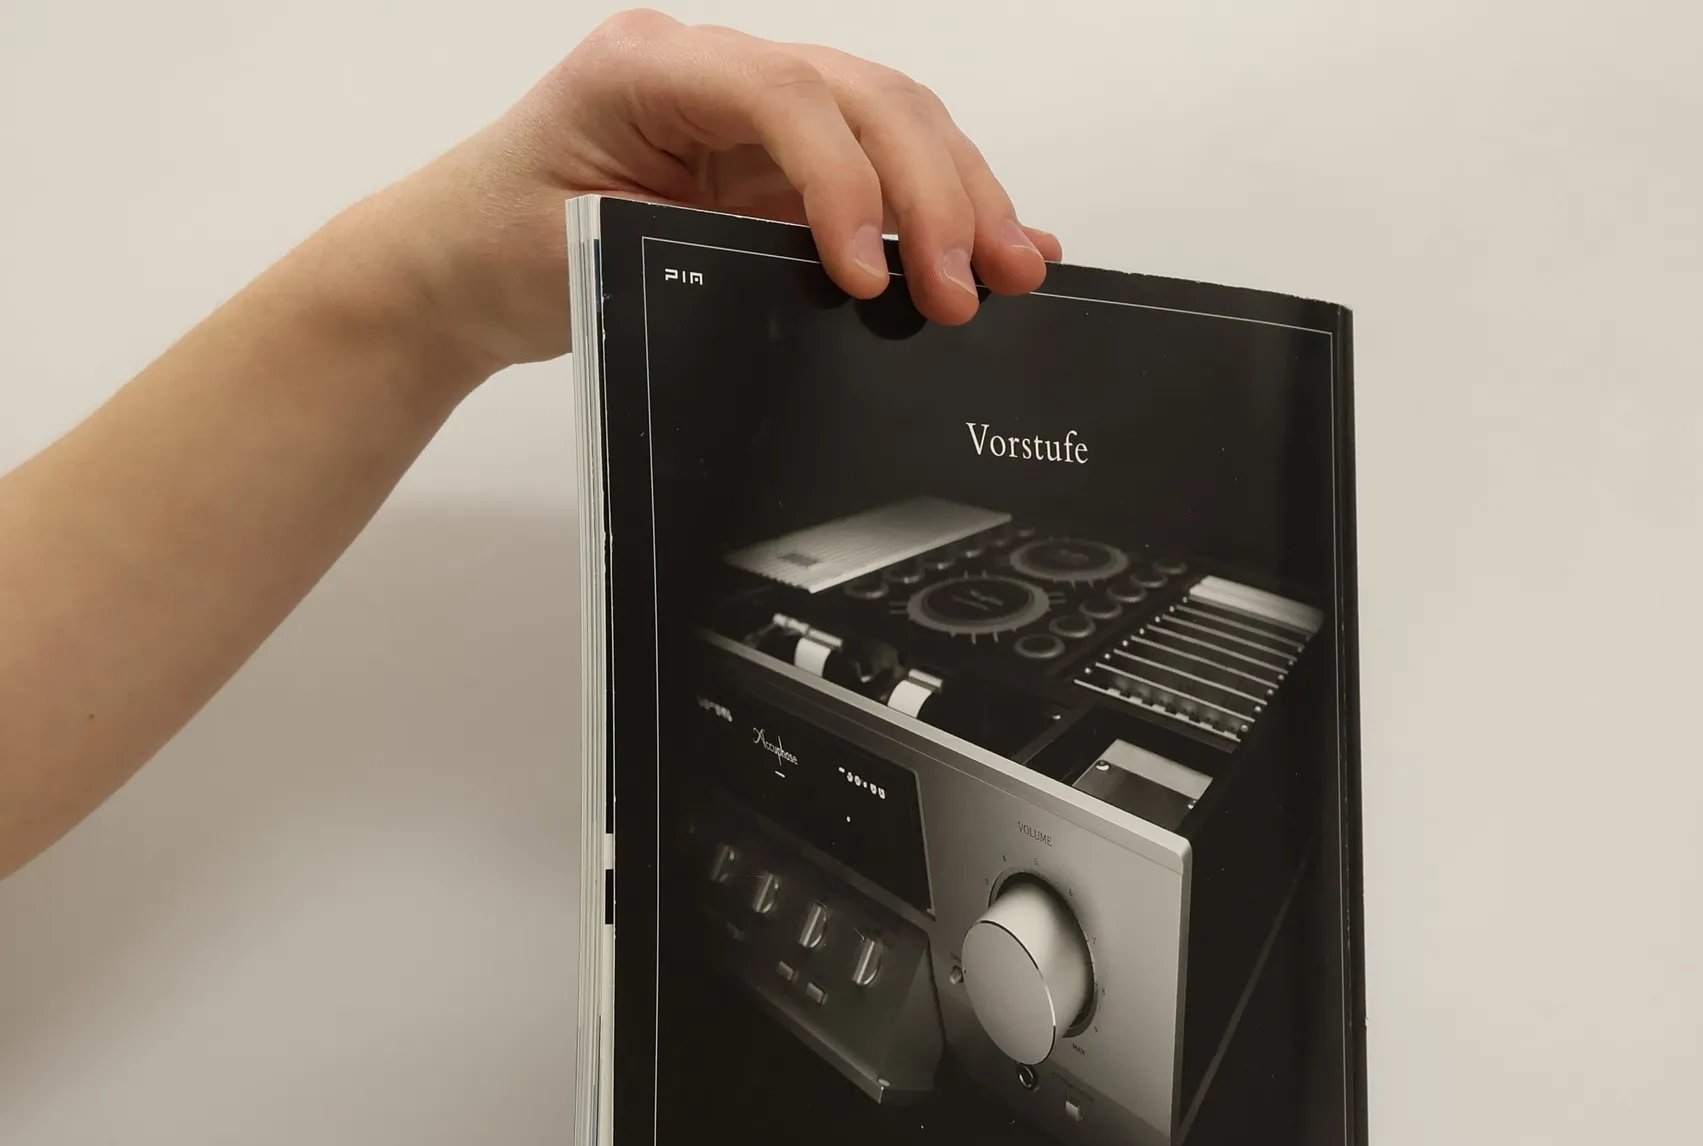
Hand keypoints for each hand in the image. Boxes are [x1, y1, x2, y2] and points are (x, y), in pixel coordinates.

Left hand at [381, 11, 1063, 369]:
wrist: (462, 260)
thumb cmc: (499, 246)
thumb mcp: (582, 257)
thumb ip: (695, 259)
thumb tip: (824, 294)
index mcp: (649, 67)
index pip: (783, 95)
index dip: (845, 180)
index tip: (868, 273)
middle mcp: (715, 73)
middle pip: (865, 96)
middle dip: (935, 192)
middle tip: (972, 286)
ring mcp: (756, 115)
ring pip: (893, 123)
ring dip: (963, 198)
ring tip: (1014, 272)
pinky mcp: (781, 165)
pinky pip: (882, 170)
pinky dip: (944, 209)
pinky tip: (999, 243)